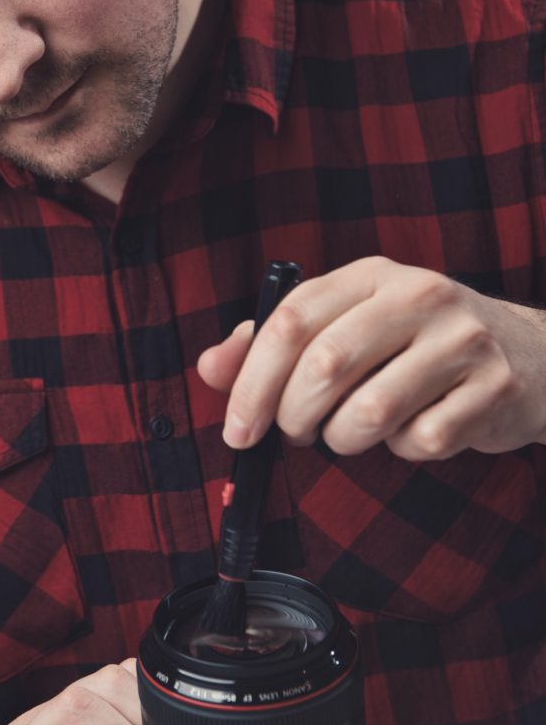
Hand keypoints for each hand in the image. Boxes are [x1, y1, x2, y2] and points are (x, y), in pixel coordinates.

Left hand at [197, 256, 545, 459]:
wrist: (532, 355)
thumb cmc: (416, 343)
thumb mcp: (348, 324)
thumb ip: (274, 343)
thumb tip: (210, 368)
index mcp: (372, 275)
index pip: (292, 319)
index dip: (251, 380)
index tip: (236, 427)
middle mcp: (419, 295)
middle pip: (325, 366)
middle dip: (293, 416)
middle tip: (293, 434)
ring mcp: (462, 341)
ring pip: (370, 413)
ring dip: (344, 439)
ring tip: (350, 432)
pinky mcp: (493, 388)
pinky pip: (421, 441)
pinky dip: (403, 450)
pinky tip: (414, 429)